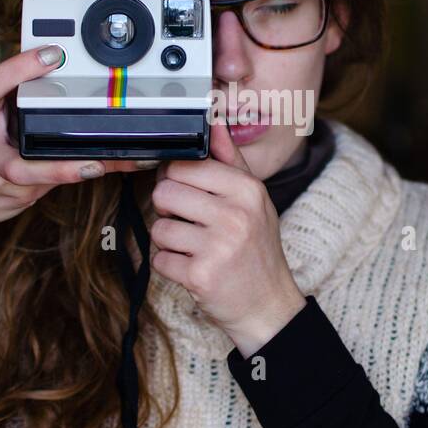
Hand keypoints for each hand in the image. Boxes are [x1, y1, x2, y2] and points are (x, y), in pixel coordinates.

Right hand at [0, 45, 151, 235]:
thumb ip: (10, 93)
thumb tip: (56, 62)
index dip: (18, 70)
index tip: (52, 55)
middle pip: (17, 163)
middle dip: (55, 167)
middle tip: (90, 156)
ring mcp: (2, 179)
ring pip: (40, 179)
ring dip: (76, 172)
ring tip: (107, 163)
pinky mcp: (19, 195)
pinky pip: (53, 183)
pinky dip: (85, 171)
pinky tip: (114, 165)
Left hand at [148, 123, 306, 357]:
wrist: (268, 305)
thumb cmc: (257, 248)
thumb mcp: (254, 200)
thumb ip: (231, 161)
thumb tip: (214, 121)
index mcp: (246, 190)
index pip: (185, 166)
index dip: (177, 180)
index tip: (188, 194)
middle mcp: (235, 214)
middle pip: (165, 193)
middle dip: (169, 210)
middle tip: (190, 224)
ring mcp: (218, 246)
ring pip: (159, 227)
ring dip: (169, 241)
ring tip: (194, 249)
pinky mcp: (201, 275)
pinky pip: (160, 259)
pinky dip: (170, 266)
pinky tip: (193, 268)